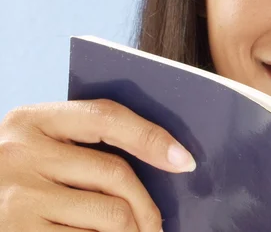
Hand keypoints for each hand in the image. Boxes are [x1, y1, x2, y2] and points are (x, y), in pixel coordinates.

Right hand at [0, 100, 196, 231]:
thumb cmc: (17, 178)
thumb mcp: (39, 148)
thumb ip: (83, 146)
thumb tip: (162, 160)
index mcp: (33, 120)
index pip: (107, 118)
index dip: (152, 138)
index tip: (184, 161)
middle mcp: (21, 153)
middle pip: (115, 173)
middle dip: (146, 205)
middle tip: (156, 226)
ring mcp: (17, 196)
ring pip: (109, 214)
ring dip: (132, 231)